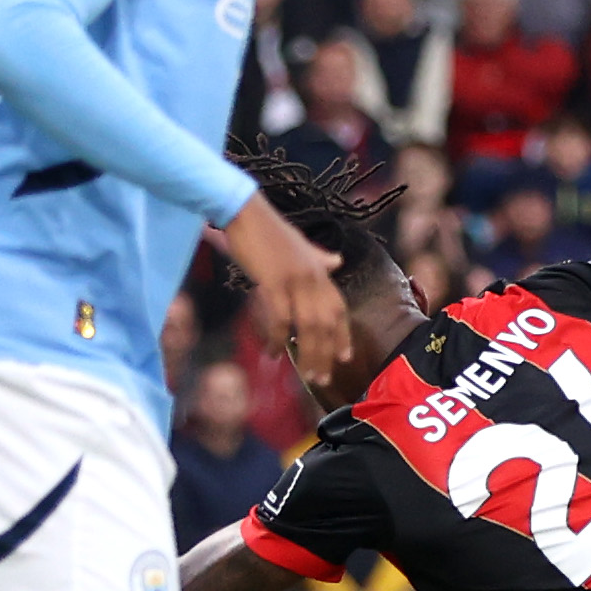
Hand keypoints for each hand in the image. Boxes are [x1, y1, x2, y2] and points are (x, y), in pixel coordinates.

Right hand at [221, 193, 349, 392]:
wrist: (246, 212)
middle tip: (323, 377)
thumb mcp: (300, 245)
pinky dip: (277, 339)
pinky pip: (279, 319)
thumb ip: (320, 258)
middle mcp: (314, 277)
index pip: (338, 308)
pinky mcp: (274, 282)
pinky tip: (273, 353)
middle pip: (326, 323)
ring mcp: (295, 280)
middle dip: (326, 353)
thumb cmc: (268, 230)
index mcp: (320, 270)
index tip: (345, 357)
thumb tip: (337, 261)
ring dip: (308, 353)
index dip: (343, 334)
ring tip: (305, 374)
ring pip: (308, 326)